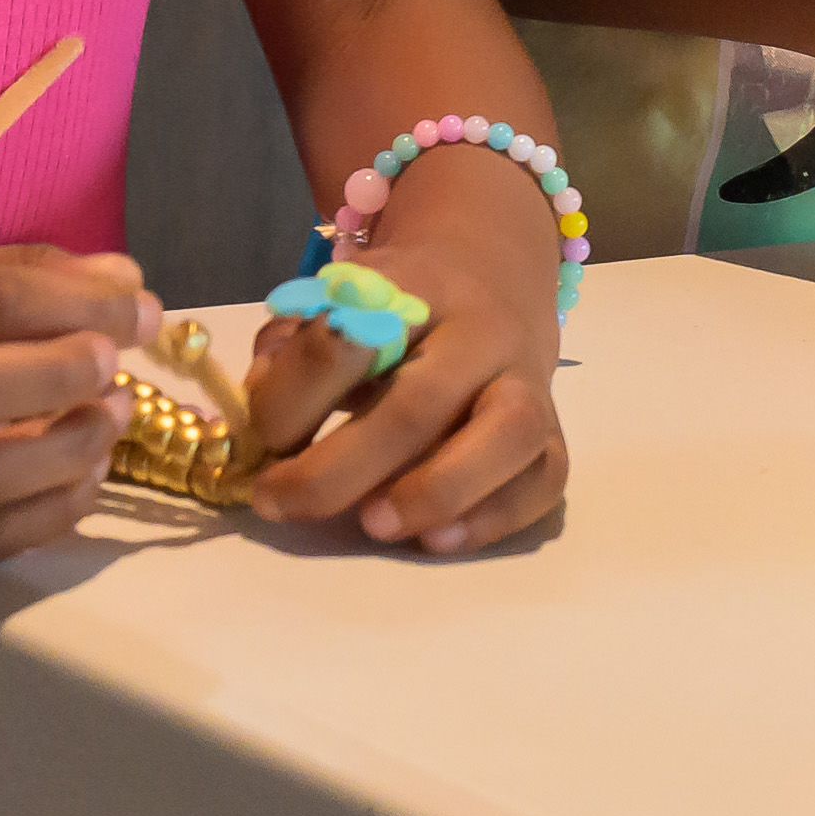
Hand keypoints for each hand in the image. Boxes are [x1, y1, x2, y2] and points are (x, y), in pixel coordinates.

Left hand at [241, 142, 572, 554]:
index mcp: (414, 286)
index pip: (351, 336)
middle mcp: (481, 330)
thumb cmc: (393, 310)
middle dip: (341, 466)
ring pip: (510, 432)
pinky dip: (496, 517)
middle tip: (283, 503)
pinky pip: (545, 476)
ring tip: (374, 525)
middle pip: (423, 400)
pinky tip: (436, 540)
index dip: (293, 395)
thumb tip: (261, 414)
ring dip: (438, 489)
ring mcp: (528, 380)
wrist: (493, 275)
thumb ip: (293, 349)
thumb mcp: (337, 302)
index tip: (263, 441)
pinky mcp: (554, 430)